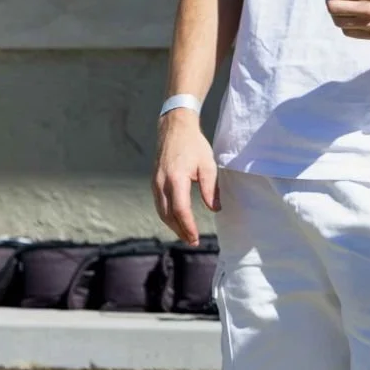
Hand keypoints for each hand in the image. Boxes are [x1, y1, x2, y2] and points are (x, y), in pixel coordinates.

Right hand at [153, 112, 219, 245]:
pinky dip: (167, 215)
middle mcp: (161, 183)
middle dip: (180, 230)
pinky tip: (176, 220)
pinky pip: (159, 203)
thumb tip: (215, 209)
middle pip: (168, 215)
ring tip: (185, 235)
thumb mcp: (208, 165)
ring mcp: (155, 182)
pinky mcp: (154, 181)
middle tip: (192, 241)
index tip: (196, 238)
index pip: (180, 210)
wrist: (174, 128)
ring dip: (172, 225)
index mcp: (176, 179)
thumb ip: (211, 188)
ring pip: (161, 211)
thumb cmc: (194, 145)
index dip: (188, 227)